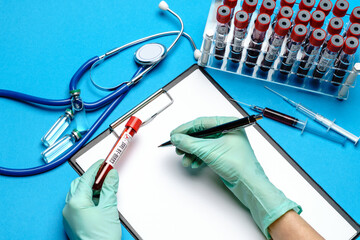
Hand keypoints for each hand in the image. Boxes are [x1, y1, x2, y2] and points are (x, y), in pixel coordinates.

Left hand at [62, 160, 121, 239]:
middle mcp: (69, 208)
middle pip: (79, 184)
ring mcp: (69, 216)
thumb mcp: (109, 208)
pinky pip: (78, 204)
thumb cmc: (100, 238)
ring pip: (78, 194)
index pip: (86, 178)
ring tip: (104, 188)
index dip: (96, 168)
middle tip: (105, 174)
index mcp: (76, 202)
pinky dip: (88, 198)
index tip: (103, 162)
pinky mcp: (73, 222)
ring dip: (90, 188)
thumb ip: (109, 189)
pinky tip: (99, 200)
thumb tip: (111, 176)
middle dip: (92, 178)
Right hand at [170, 116, 300, 238]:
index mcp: (228, 124)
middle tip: (178, 148)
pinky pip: (206, 153)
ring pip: (202, 145)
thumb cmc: (239, 164)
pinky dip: (199, 158)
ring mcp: (226, 144)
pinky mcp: (224, 155)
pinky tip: (195, 164)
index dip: (185, 128)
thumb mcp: (209, 151)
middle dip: (188, 143)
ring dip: (192, 153)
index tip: (174, 134)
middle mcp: (227, 132)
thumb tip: (177, 138)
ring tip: (185, 160)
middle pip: (201, 134)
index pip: (201, 122)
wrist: (248, 184)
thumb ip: (190, 143)